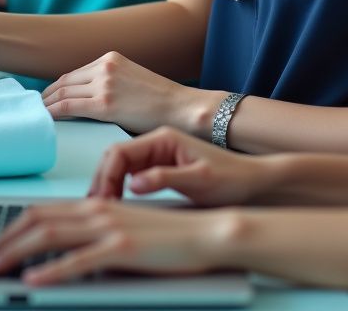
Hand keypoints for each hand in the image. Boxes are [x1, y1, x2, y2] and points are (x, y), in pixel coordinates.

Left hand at [0, 199, 237, 284]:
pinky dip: (51, 271)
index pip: (46, 211)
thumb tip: (73, 248)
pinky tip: (33, 281)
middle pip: (39, 219)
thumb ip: (100, 234)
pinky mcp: (122, 250)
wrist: (208, 232)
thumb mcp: (128, 228)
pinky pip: (78, 262)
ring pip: (50, 236)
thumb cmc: (173, 233)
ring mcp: (109, 229)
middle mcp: (99, 211)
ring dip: (15, 251)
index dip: (14, 225)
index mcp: (99, 204)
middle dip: (5, 238)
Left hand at [42, 52, 220, 135]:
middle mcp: (104, 67)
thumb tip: (92, 101)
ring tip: (38, 115)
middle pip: (64, 81)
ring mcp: (104, 84)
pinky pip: (68, 107)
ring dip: (47, 105)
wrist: (182, 107)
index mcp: (111, 58)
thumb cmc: (162, 101)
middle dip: (47, 95)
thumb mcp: (133, 80)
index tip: (47, 97)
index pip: (74, 73)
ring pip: (62, 94)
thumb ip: (111, 84)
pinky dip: (53, 113)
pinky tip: (46, 119)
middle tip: (37, 107)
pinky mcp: (104, 104)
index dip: (57, 87)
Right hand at [88, 126, 270, 204]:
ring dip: (107, 185)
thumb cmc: (231, 178)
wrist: (252, 180)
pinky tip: (116, 206)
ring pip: (119, 166)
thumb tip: (132, 185)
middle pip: (114, 157)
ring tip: (102, 210)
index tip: (102, 201)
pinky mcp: (159, 167)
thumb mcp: (199, 181)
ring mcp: (157, 154)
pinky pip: (129, 175)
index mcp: (164, 138)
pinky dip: (118, 189)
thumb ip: (165, 179)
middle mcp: (157, 142)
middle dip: (101, 181)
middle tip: (95, 209)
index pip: (119, 151)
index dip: (105, 176)